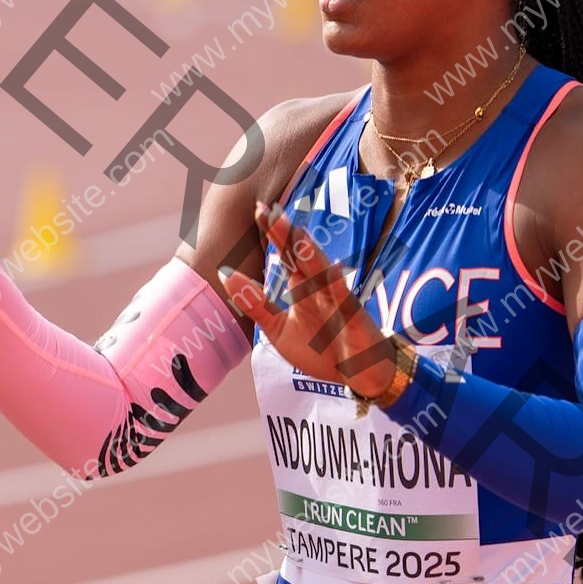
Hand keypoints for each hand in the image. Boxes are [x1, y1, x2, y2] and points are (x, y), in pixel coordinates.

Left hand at [218, 203, 395, 399]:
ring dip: (311, 255)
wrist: (358, 374)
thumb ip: (254, 303)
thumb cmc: (321, 349)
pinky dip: (338, 288)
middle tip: (270, 211)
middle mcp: (320, 288)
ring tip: (296, 235)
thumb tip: (224, 274)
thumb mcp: (277, 329)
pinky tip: (331, 272)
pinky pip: (345, 302)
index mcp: (303, 288)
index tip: (258, 209)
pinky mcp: (353, 319)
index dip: (274, 234)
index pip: (287, 255)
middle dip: (287, 236)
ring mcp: (338, 301)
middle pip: (302, 257)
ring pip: (323, 274)